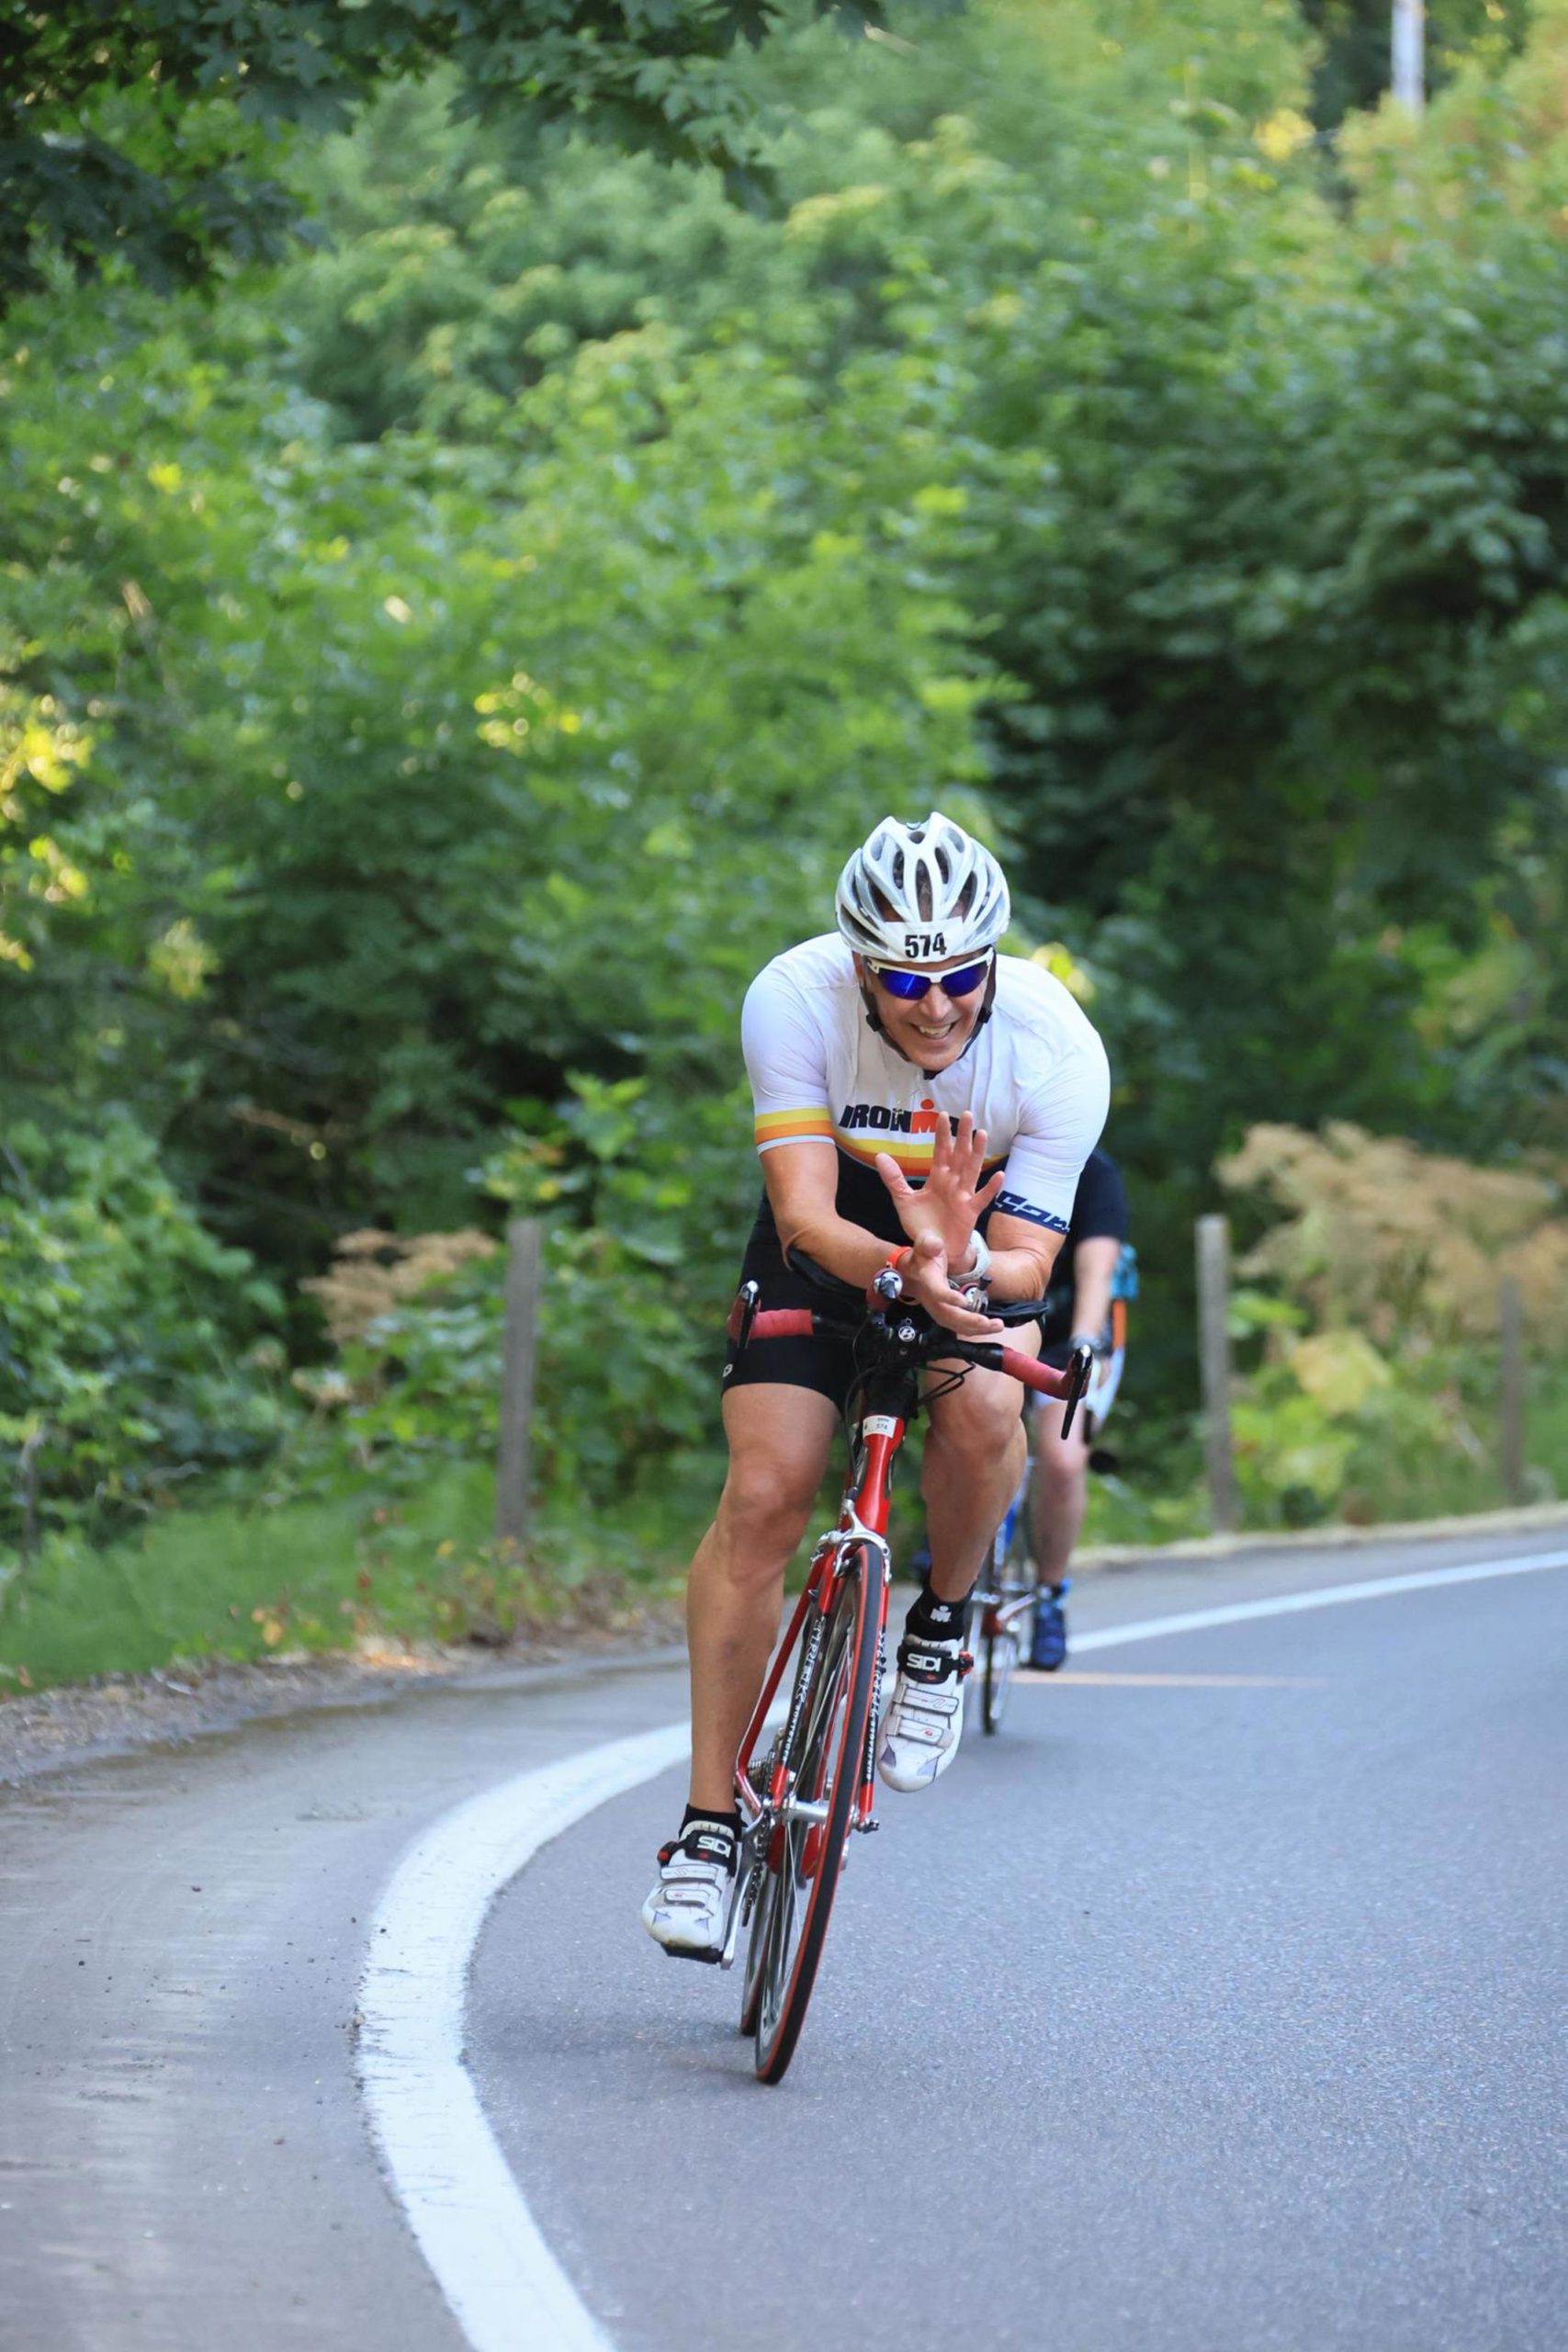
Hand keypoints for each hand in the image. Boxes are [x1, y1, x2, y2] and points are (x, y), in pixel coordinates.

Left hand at [876, 1108, 1004, 1265]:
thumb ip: (894, 1178)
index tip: (943, 1115)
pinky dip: (991, 1188)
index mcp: (937, 1177)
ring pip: (971, 1169)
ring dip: (977, 1153)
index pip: (940, 1151)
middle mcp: (952, 1183)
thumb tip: (880, 1155)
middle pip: (959, 1154)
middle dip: (962, 1135)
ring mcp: (963, 1195)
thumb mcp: (903, 1200)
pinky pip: (982, 1198)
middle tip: (968, 1114)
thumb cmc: (921, 1224)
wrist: (931, 1249)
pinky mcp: (970, 1211)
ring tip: (982, 1134)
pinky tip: (999, 1175)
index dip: (942, 1134)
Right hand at [899, 1230, 1001, 1338]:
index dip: (948, 1298)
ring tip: (996, 1326)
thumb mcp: (923, 1247)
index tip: (963, 1301)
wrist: (910, 1273)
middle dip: (969, 1320)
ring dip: (977, 1328)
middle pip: (949, 1315)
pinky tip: (990, 1327)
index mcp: (928, 1282)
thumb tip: (935, 1244)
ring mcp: (938, 1310)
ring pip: (956, 1325)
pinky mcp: (945, 1315)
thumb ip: (928, 1244)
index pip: (937, 1292)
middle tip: (987, 1321)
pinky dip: (975, 1329)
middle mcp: (932, 1300)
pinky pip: (959, 1326)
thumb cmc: (921, 1259)